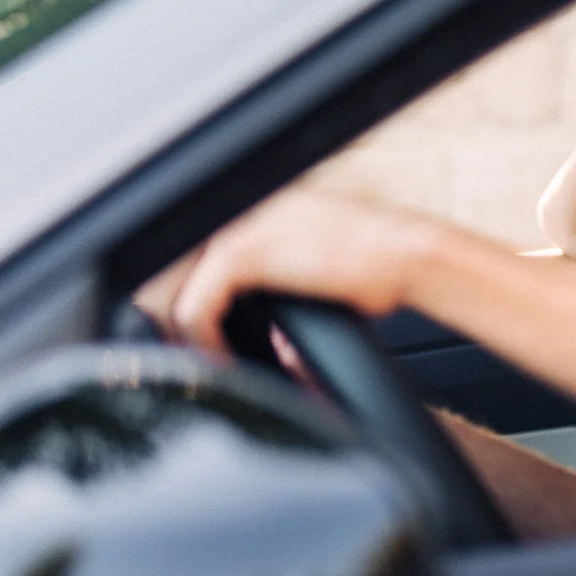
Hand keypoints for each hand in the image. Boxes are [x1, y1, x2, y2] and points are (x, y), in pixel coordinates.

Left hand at [161, 189, 428, 351]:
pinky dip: (205, 345)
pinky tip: (226, 362)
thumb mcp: (314, 270)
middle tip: (199, 362)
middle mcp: (237, 209)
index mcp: (253, 210)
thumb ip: (275, 288)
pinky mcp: (240, 254)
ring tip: (212, 366)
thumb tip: (267, 338)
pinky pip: (195, 310)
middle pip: (170, 273)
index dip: (192, 307)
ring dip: (187, 337)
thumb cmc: (378, 270)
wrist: (406, 256)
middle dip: (179, 323)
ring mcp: (234, 227)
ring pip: (173, 292)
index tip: (206, 345)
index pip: (192, 259)